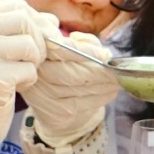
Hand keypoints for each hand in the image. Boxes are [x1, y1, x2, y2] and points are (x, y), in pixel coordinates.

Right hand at [0, 0, 46, 153]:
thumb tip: (53, 21)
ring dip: (34, 62)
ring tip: (19, 74)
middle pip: (26, 21)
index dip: (37, 19)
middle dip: (39, 41)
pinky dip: (29, 81)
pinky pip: (29, 70)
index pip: (17, 5)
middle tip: (34, 59)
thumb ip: (24, 30)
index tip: (40, 36)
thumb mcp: (2, 49)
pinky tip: (13, 87)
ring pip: (30, 45)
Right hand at [23, 25, 119, 146]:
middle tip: (117, 70)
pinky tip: (112, 91)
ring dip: (105, 84)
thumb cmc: (65, 67)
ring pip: (80, 88)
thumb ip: (84, 42)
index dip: (86, 52)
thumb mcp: (72, 47)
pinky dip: (102, 97)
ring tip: (118, 80)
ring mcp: (42, 93)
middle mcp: (35, 72)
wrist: (53, 102)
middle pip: (72, 72)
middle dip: (100, 72)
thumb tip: (99, 50)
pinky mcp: (53, 111)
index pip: (62, 50)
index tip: (104, 55)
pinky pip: (83, 103)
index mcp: (38, 49)